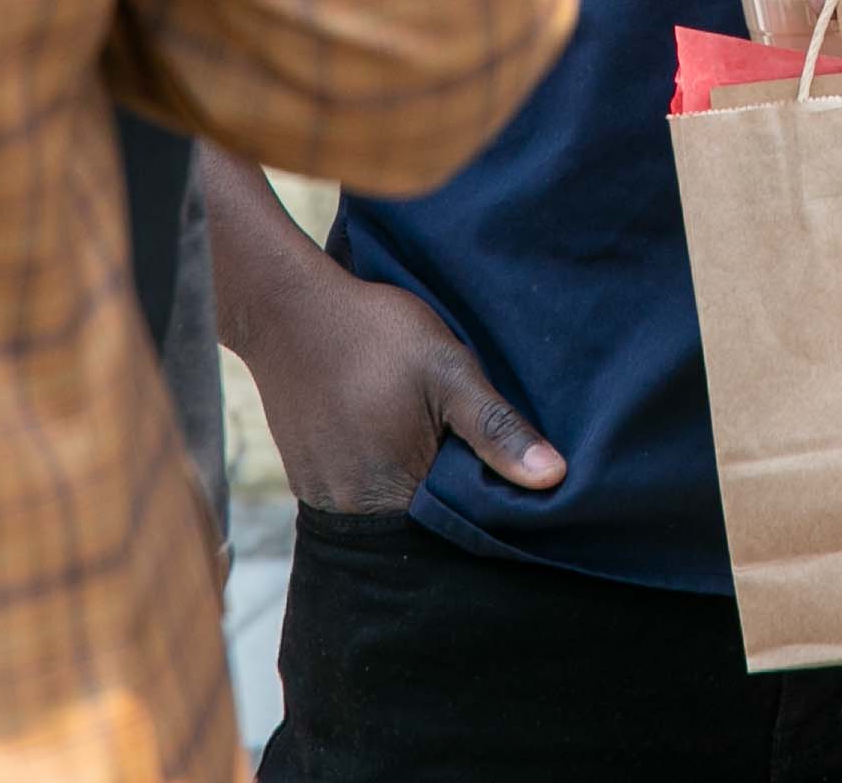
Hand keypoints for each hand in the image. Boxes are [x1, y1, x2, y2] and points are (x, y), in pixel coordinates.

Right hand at [249, 265, 561, 513]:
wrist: (287, 309)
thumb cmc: (375, 335)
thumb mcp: (448, 370)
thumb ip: (497, 429)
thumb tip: (553, 479)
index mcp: (390, 495)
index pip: (454, 533)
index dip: (484, 511)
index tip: (503, 481)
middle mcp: (350, 511)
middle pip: (419, 527)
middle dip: (448, 500)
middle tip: (466, 453)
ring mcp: (321, 497)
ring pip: (387, 511)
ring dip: (413, 487)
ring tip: (430, 443)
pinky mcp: (305, 477)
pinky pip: (357, 495)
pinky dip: (382, 476)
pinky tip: (394, 438)